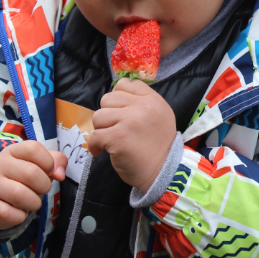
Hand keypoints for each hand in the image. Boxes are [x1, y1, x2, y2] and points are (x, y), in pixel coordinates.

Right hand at [0, 141, 67, 230]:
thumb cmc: (21, 179)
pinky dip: (21, 216)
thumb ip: (56, 162)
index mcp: (12, 151)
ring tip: (31, 202)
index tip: (49, 172)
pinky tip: (18, 212)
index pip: (34, 149)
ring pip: (20, 195)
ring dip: (34, 203)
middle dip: (44, 186)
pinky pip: (11, 214)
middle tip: (41, 190)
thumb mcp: (38, 165)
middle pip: (31, 173)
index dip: (48, 162)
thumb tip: (60, 174)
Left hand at [88, 78, 175, 193]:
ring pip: (99, 115)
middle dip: (107, 114)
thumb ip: (142, 102)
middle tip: (113, 128)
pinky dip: (94, 145)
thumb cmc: (158, 147)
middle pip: (108, 98)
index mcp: (153, 100)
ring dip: (100, 129)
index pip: (125, 84)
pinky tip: (100, 151)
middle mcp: (142, 107)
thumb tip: (117, 94)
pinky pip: (95, 135)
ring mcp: (129, 121)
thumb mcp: (160, 116)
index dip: (117, 97)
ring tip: (108, 139)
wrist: (164, 173)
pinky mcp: (117, 137)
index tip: (119, 112)